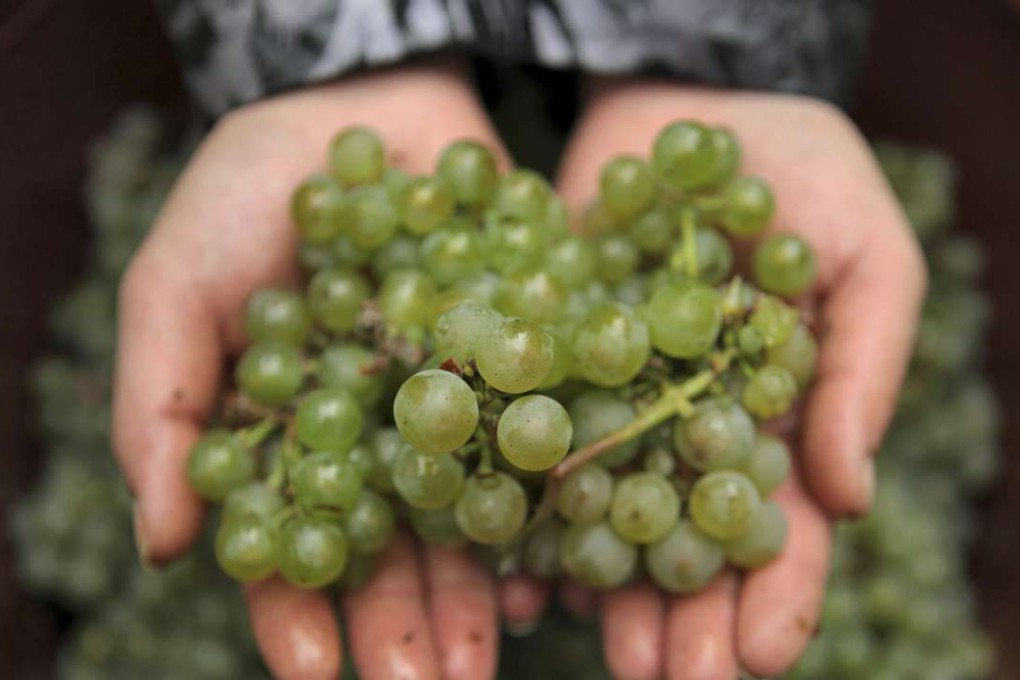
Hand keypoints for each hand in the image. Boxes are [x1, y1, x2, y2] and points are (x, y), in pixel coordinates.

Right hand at [112, 62, 545, 679]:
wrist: (362, 108)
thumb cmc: (247, 194)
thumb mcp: (174, 286)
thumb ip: (160, 408)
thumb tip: (160, 542)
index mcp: (291, 441)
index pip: (289, 547)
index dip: (297, 615)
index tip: (317, 672)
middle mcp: (374, 442)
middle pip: (389, 555)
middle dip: (401, 631)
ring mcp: (451, 410)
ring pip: (464, 524)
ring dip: (472, 601)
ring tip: (483, 664)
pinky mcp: (518, 367)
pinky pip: (535, 450)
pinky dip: (542, 512)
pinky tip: (549, 573)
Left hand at [553, 81, 926, 678]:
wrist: (689, 100)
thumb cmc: (799, 170)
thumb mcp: (866, 254)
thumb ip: (862, 370)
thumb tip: (850, 499)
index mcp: (777, 415)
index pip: (783, 526)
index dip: (775, 596)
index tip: (755, 658)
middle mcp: (690, 424)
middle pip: (689, 542)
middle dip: (683, 619)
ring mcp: (616, 399)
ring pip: (610, 513)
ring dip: (604, 590)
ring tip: (596, 654)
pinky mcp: (549, 362)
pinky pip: (536, 445)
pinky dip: (527, 506)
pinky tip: (517, 568)